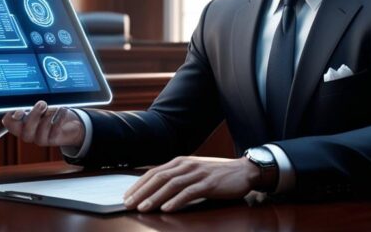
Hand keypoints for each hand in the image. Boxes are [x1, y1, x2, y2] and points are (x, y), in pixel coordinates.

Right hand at [0, 100, 84, 147]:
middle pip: (25, 131)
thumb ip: (32, 105)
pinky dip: (60, 118)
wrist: (69, 126)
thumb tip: (27, 103)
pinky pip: (55, 130)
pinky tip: (62, 110)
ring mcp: (40, 139)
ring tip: (55, 107)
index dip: (10, 118)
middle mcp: (28, 134)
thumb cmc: (51, 113)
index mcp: (20, 123)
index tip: (20, 111)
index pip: (8, 123)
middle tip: (42, 104)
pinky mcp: (53, 140)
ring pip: (40, 130)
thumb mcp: (40, 107)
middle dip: (34, 116)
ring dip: (48, 116)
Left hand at [124, 156, 261, 212]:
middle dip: (141, 192)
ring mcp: (197, 173)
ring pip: (171, 185)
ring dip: (155, 197)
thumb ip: (176, 177)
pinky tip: (167, 208)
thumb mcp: (193, 172)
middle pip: (158, 178)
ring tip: (143, 208)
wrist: (243, 171)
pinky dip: (176, 201)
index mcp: (180, 162)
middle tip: (128, 204)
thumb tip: (155, 189)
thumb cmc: (216, 174)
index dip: (139, 184)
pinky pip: (189, 192)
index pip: (154, 173)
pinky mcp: (209, 183)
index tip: (127, 196)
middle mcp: (186, 165)